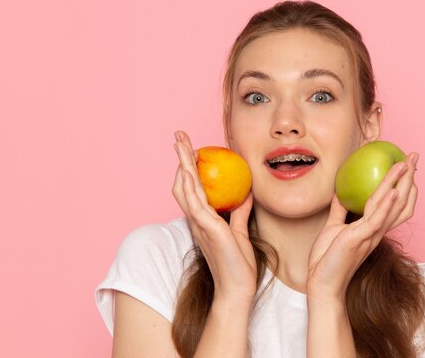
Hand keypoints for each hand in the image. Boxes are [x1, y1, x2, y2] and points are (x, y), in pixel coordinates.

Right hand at [171, 130, 256, 304]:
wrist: (238, 289)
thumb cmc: (239, 265)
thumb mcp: (241, 231)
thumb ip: (240, 212)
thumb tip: (246, 193)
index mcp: (203, 219)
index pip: (193, 187)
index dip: (189, 167)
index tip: (191, 148)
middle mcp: (197, 219)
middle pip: (183, 182)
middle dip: (181, 158)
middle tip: (178, 136)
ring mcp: (199, 223)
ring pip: (185, 188)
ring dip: (182, 164)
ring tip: (181, 143)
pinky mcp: (207, 229)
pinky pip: (196, 204)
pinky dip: (191, 185)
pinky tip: (191, 170)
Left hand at [306, 153, 418, 301]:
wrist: (322, 283)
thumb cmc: (327, 260)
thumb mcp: (333, 228)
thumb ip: (339, 211)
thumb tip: (339, 193)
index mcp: (373, 227)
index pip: (395, 202)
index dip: (403, 183)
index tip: (405, 163)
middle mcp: (377, 230)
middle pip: (400, 200)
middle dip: (409, 177)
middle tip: (414, 156)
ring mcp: (370, 234)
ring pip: (391, 205)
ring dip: (399, 183)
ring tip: (405, 164)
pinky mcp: (360, 238)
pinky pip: (376, 219)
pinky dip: (386, 204)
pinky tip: (391, 191)